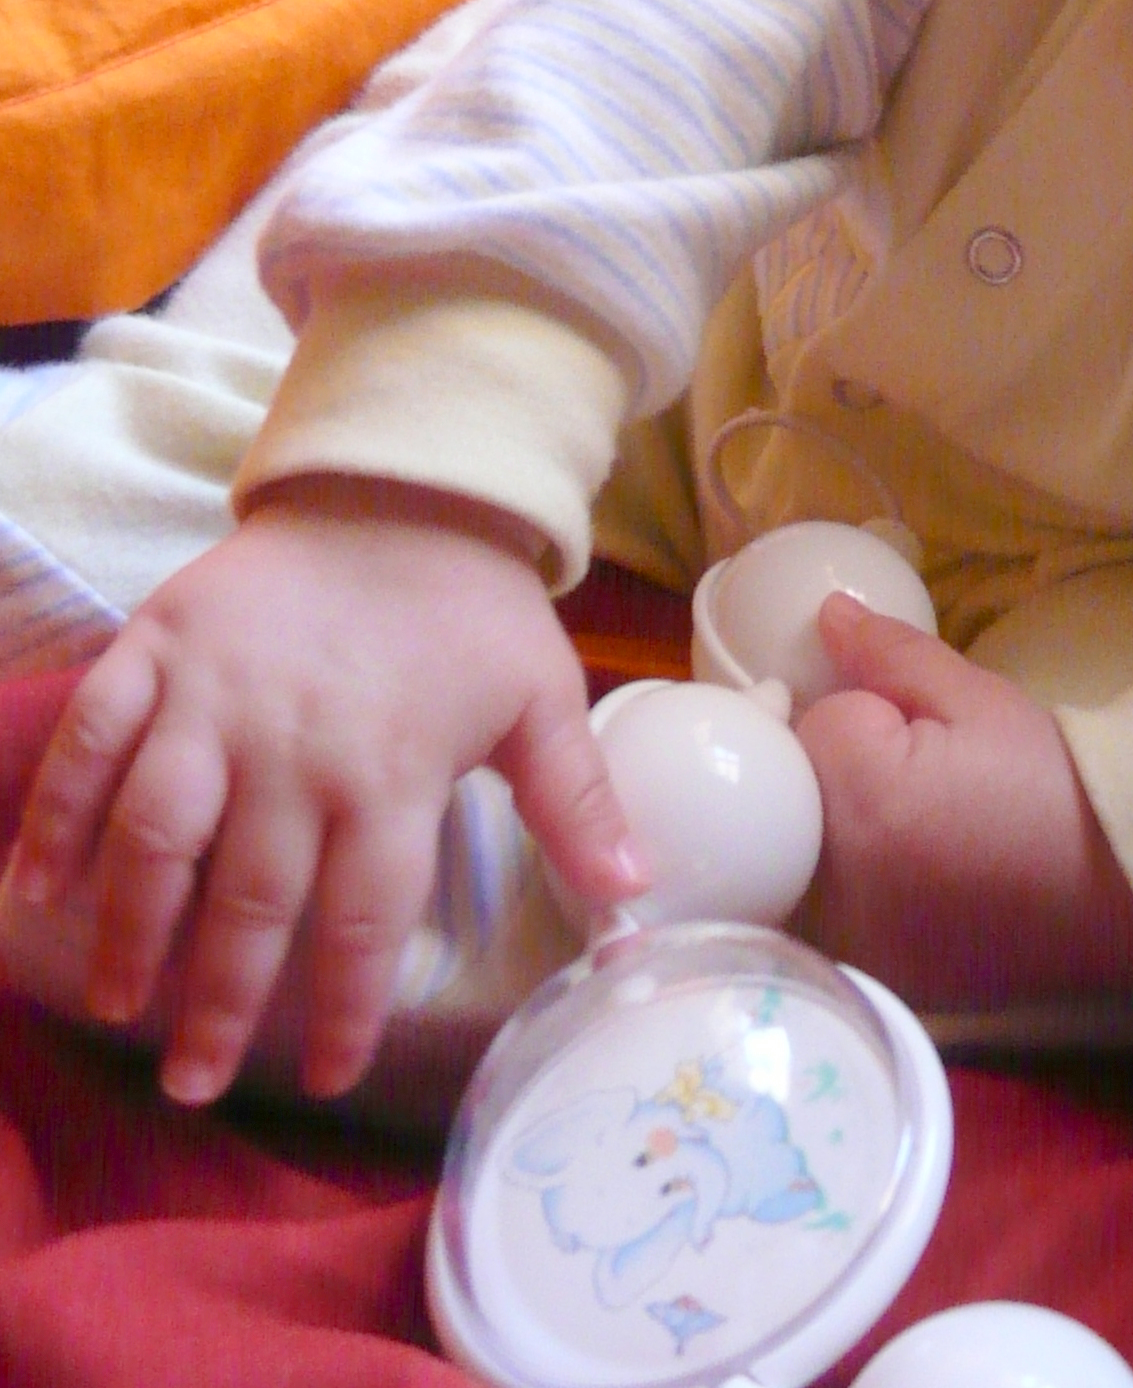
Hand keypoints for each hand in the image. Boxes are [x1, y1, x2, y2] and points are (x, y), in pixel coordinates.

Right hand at [0, 479, 645, 1104]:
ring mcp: (213, 700)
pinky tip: (34, 893)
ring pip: (157, 838)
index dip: (346, 1009)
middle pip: (250, 903)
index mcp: (392, 770)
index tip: (331, 1077)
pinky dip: (55, 817)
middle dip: (221, 1008)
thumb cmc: (469, 604)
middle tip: (195, 1087)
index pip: (366, 920)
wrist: (396, 481)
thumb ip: (576, 803)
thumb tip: (637, 897)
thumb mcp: (542, 694)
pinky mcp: (155, 650)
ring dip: (131, 933)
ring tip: (122, 1008)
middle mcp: (295, 750)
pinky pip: (92, 744)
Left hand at [795, 598, 1132, 1013]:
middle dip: (830, 774)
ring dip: (827, 836)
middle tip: (910, 774)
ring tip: (913, 827)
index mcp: (861, 796)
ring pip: (794, 862)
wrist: (1121, 893)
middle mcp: (835, 880)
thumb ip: (891, 656)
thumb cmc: (1054, 786)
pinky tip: (908, 879)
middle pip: (788, 801)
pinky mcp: (867, 977)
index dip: (853, 712)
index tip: (906, 725)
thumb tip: (826, 616)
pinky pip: (822, 919)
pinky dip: (845, 892)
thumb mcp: (980, 699)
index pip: (806, 727)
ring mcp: (848, 942)